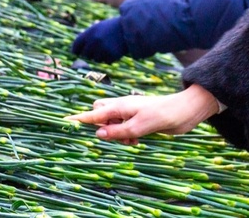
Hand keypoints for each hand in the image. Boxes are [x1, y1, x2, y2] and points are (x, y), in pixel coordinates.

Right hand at [66, 84, 220, 144]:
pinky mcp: (137, 120)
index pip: (93, 113)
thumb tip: (97, 133)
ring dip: (116, 135)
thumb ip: (118, 130)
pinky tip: (137, 141)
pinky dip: (125, 136)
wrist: (185, 112)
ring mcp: (129, 114)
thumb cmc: (162, 114)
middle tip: (113, 136)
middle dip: (101, 127)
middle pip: (100, 115)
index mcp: (119, 105)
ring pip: (112, 125)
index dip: (79, 118)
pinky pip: (123, 129)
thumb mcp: (139, 126)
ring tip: (131, 141)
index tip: (63, 121)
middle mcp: (122, 108)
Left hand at [71, 18, 128, 62]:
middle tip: (97, 49)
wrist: (129, 29)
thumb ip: (87, 37)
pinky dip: (109, 58)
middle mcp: (94, 41)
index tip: (77, 53)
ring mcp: (102, 49)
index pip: (76, 47)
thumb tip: (75, 52)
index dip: (76, 51)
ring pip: (95, 59)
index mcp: (89, 32)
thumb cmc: (111, 28)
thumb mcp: (98, 28)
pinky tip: (114, 50)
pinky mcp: (111, 55)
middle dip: (90, 53)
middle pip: (85, 55)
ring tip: (107, 47)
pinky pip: (106, 61)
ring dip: (100, 56)